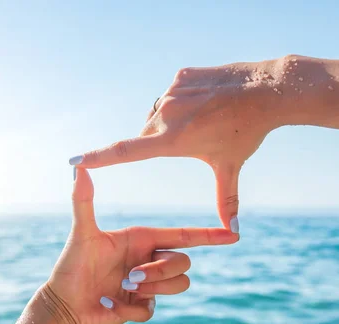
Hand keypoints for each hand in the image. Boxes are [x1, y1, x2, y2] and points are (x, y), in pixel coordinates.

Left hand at [44, 168, 237, 323]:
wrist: (64, 305)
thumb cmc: (71, 267)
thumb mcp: (81, 234)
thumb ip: (83, 202)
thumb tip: (78, 168)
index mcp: (142, 239)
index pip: (183, 236)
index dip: (209, 236)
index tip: (232, 234)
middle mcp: (150, 259)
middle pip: (183, 262)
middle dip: (161, 270)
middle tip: (131, 276)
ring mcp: (150, 284)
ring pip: (179, 284)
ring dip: (152, 287)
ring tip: (124, 287)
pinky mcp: (144, 306)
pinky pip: (153, 309)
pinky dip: (129, 308)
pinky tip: (108, 303)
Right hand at [69, 58, 289, 231]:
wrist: (264, 90)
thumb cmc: (245, 132)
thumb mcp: (230, 166)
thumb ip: (226, 199)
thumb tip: (233, 232)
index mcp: (171, 141)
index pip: (124, 152)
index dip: (98, 158)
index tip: (74, 161)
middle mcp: (165, 116)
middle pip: (147, 135)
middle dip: (159, 143)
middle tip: (190, 140)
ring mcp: (171, 92)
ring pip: (159, 113)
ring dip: (171, 121)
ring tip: (201, 120)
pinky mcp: (179, 76)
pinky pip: (172, 93)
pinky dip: (182, 100)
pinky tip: (205, 101)